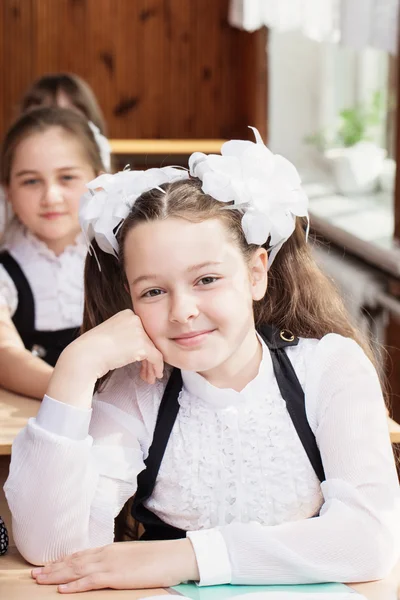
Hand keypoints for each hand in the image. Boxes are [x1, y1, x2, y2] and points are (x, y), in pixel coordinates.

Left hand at [31, 539, 198, 592]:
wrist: (173, 556)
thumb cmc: (158, 558)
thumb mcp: (133, 557)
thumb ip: (118, 560)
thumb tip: (110, 566)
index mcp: (111, 549)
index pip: (82, 554)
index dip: (64, 560)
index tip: (49, 564)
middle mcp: (107, 554)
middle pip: (74, 561)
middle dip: (54, 568)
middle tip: (35, 573)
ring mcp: (110, 564)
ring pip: (77, 570)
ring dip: (57, 576)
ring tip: (40, 580)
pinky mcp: (115, 576)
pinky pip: (90, 581)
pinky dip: (74, 585)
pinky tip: (62, 589)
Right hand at [75, 309, 163, 381]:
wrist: (85, 355)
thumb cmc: (93, 349)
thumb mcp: (111, 335)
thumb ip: (125, 336)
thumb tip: (138, 348)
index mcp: (126, 314)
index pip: (142, 331)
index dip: (143, 347)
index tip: (141, 360)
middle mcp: (135, 319)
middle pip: (149, 340)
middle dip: (148, 358)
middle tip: (147, 372)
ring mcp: (139, 331)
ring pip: (153, 350)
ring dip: (151, 365)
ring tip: (149, 377)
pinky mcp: (142, 344)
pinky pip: (156, 357)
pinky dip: (157, 368)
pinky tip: (154, 376)